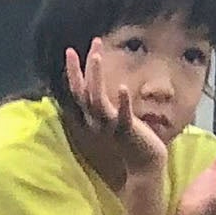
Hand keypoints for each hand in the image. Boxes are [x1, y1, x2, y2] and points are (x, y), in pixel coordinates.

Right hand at [67, 39, 167, 179]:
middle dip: (81, 69)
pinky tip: (123, 87)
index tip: (72, 51)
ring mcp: (110, 127)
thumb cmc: (132, 141)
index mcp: (93, 118)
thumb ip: (108, 105)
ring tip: (97, 57)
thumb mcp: (115, 120)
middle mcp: (97, 122)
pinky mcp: (127, 132)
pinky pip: (123, 116)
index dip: (74, 71)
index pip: (79, 91)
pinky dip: (122, 102)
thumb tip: (103, 88)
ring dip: (97, 78)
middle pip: (84, 92)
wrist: (144, 166)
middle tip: (80, 48)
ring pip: (98, 101)